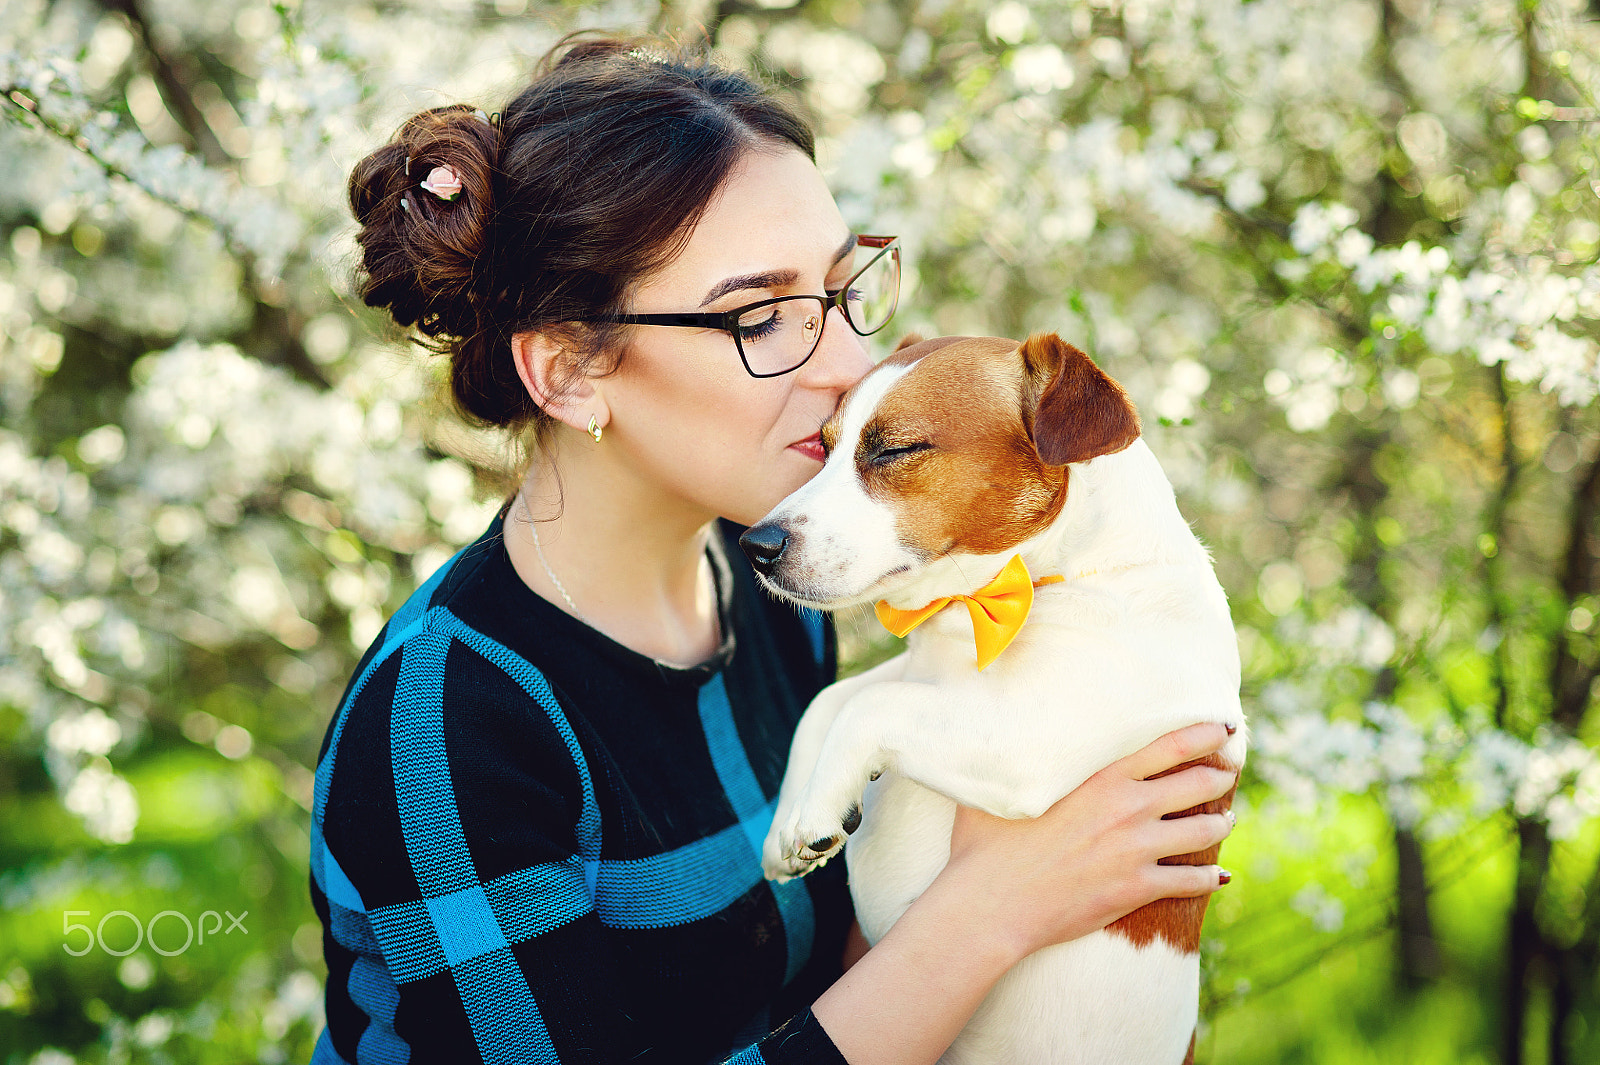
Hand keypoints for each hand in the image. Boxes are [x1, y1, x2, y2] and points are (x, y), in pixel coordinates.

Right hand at [941, 721, 1237, 962]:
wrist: (992, 903)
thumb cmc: (987, 844)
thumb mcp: (1002, 786)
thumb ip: (1018, 757)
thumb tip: (998, 722)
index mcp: (1102, 777)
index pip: (1170, 747)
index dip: (1205, 735)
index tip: (1224, 729)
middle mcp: (1128, 808)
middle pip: (1197, 785)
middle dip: (1220, 777)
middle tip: (1228, 773)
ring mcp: (1137, 850)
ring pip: (1203, 832)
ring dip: (1221, 824)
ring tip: (1226, 820)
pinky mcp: (1138, 889)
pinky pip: (1193, 881)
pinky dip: (1212, 877)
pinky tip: (1219, 876)